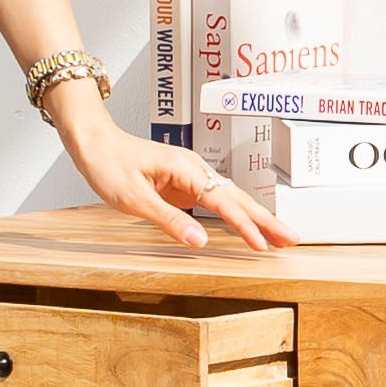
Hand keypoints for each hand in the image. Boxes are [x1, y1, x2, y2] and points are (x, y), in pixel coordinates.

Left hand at [64, 108, 292, 250]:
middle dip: (266, 219)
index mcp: (186, 170)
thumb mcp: (133, 199)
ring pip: (231, 198)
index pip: (223, 203)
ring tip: (278, 235)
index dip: (245, 226)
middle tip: (292, 238)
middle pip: (238, 198)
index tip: (263, 245)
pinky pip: (216, 201)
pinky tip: (245, 224)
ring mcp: (190, 176)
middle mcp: (194, 170)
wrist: (93, 141)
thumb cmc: (109, 164)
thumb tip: (200, 242)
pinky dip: (236, 214)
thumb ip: (168, 220)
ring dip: (256, 217)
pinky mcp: (183, 183)